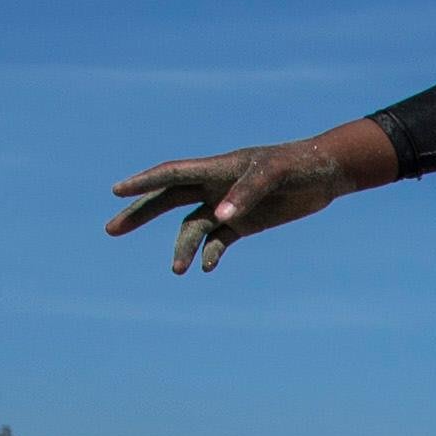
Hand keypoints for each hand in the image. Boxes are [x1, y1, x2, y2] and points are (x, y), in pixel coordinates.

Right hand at [104, 120, 401, 274]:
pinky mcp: (243, 224)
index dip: (143, 182)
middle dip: (139, 214)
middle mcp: (214, 186)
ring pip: (192, 228)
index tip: (116, 191)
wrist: (324, 174)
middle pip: (167, 200)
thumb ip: (247, 193)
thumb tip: (220, 217)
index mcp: (216, 168)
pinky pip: (218, 242)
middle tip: (111, 229)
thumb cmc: (299, 164)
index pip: (172, 174)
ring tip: (177, 270)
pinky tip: (208, 268)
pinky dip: (210, 255)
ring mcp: (227, 206)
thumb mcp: (275, 174)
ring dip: (182, 248)